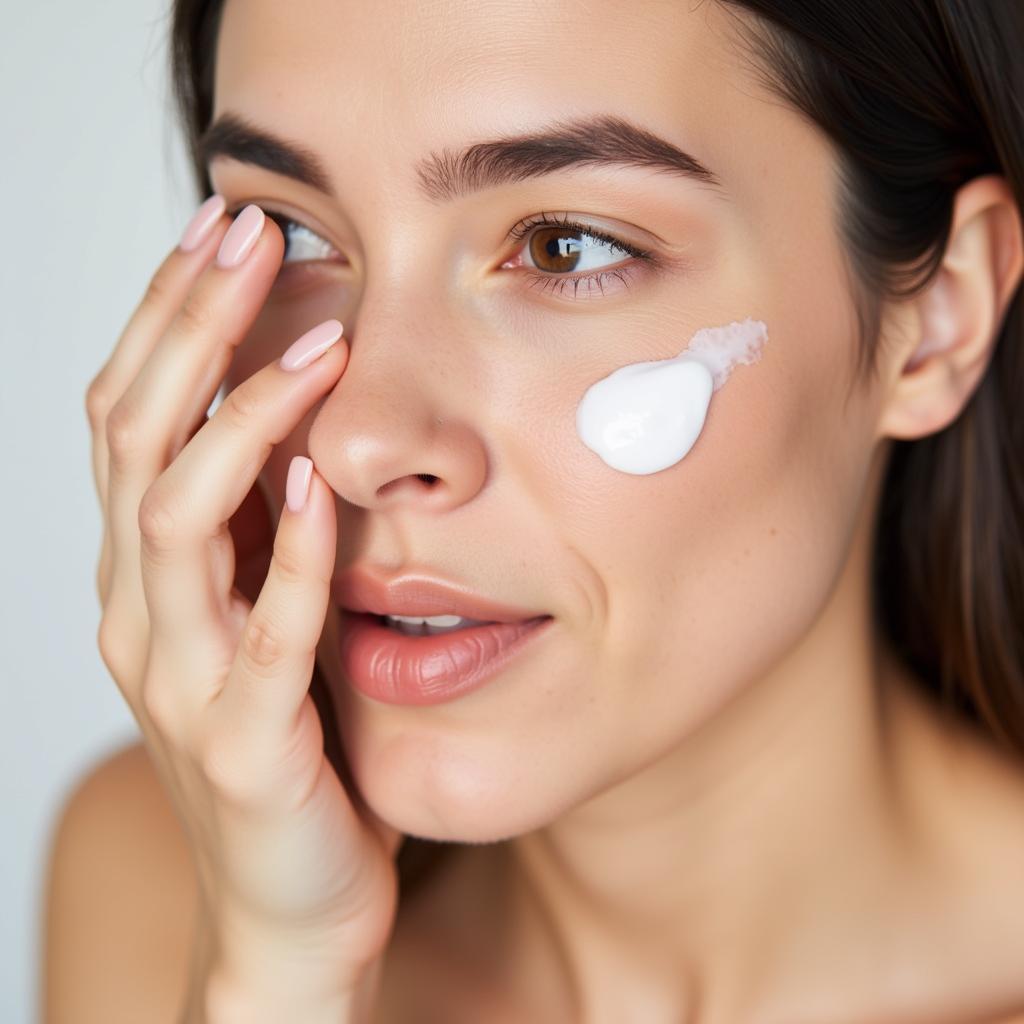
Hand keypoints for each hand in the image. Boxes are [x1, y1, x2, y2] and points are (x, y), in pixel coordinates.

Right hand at [85, 201, 402, 1014]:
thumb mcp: (259, 617)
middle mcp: (144, 616)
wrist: (289, 901)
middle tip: (246, 235)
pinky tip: (322, 490)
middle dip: (188, 330)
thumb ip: (259, 531)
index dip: (169, 317)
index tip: (225, 228)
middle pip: (135, 441)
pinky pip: (266, 640)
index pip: (133, 417)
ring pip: (177, 526)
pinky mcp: (248, 747)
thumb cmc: (287, 745)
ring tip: (315, 345)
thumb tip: (293, 416)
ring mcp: (186, 683)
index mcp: (150, 579)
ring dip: (241, 423)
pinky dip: (290, 559)